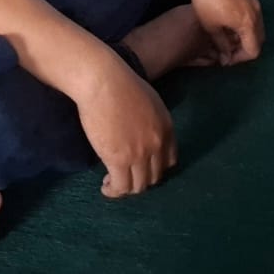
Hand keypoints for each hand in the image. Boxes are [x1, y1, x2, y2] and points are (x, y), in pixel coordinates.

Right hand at [73, 51, 175, 197]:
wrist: (103, 82)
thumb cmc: (120, 84)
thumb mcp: (148, 101)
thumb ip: (150, 121)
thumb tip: (140, 133)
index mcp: (167, 128)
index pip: (169, 161)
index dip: (155, 168)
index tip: (142, 168)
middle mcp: (158, 144)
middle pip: (155, 176)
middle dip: (141, 179)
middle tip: (126, 176)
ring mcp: (140, 154)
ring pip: (138, 186)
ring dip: (127, 188)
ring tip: (113, 183)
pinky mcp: (119, 160)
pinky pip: (120, 186)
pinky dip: (113, 191)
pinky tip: (106, 187)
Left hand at [185, 0, 263, 64]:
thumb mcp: (210, 26)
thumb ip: (222, 44)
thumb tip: (226, 58)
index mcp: (248, 23)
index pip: (253, 50)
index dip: (240, 59)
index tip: (225, 57)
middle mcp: (257, 12)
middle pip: (259, 38)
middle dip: (245, 47)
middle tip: (228, 48)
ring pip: (257, 24)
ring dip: (245, 33)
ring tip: (227, 33)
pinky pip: (253, 11)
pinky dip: (245, 19)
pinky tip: (228, 16)